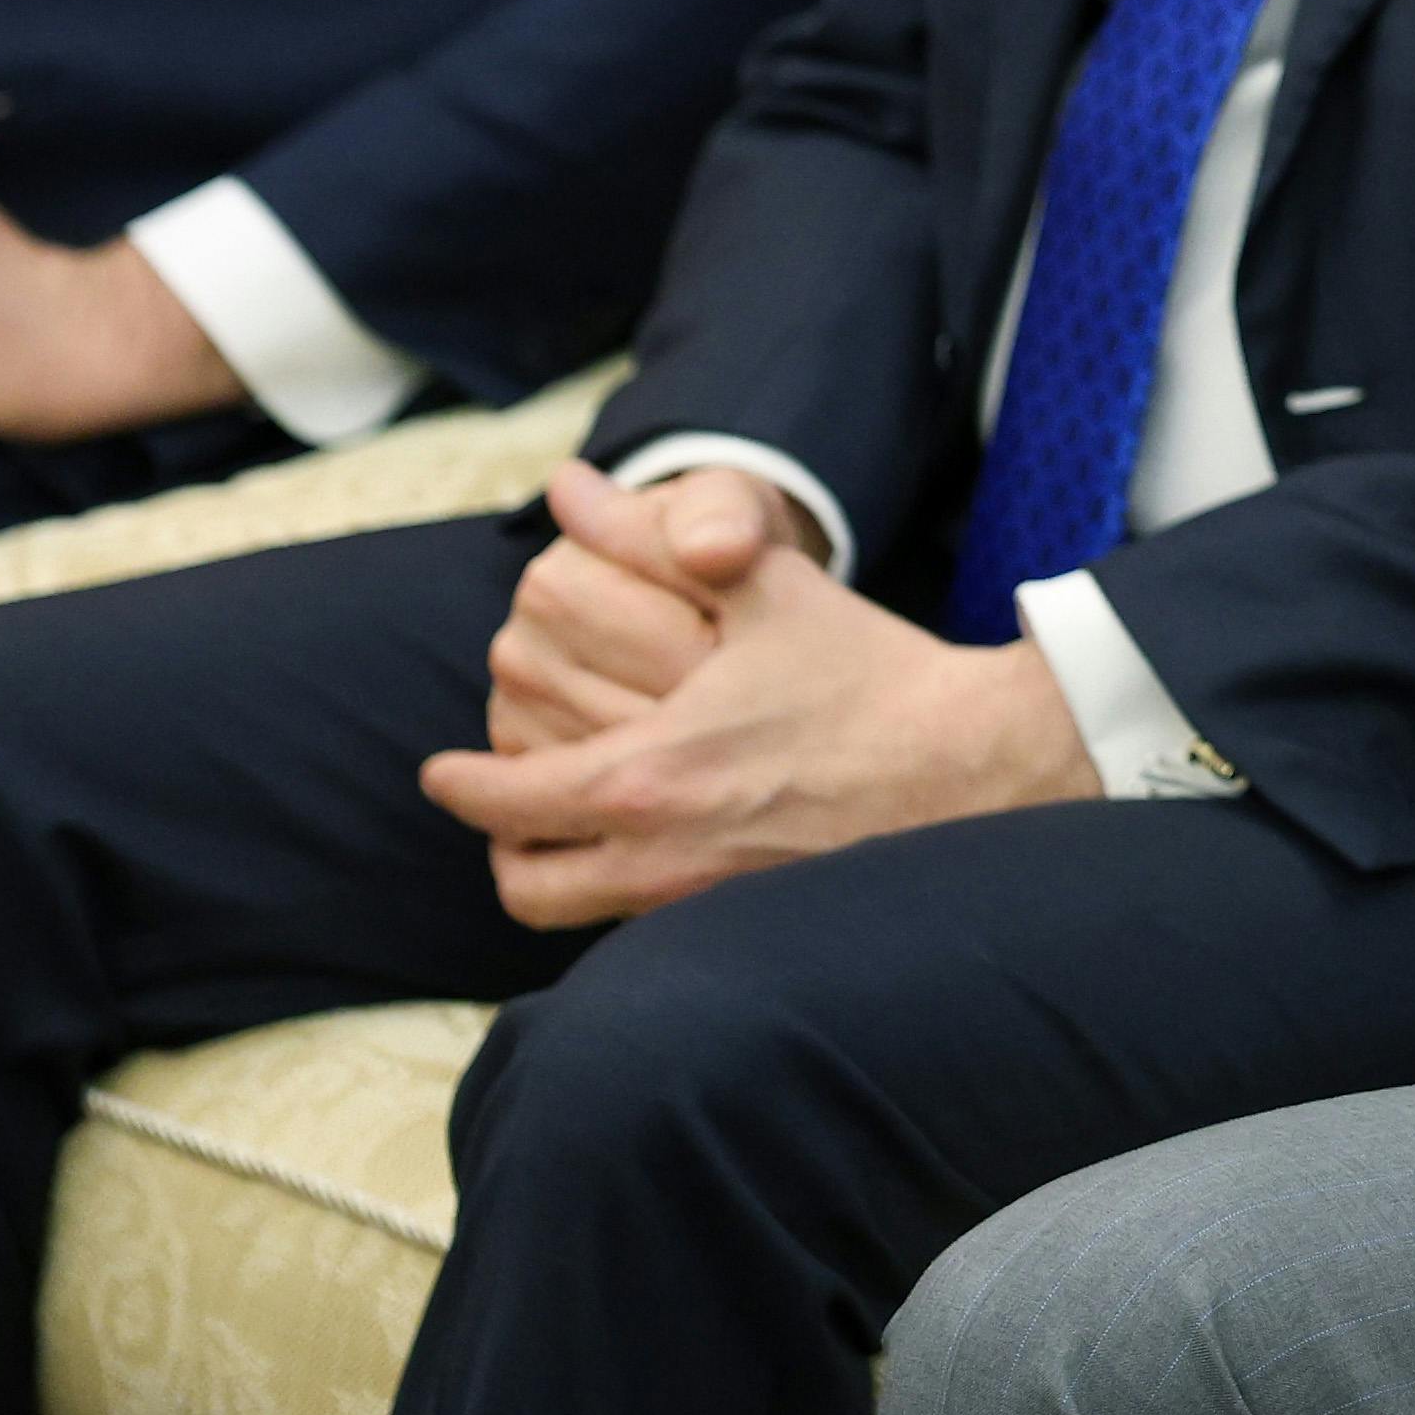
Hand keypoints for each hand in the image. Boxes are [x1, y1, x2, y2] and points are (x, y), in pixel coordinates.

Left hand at [419, 480, 1099, 927]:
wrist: (974, 767)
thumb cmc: (871, 675)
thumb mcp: (765, 589)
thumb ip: (655, 533)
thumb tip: (570, 487)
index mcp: (649, 772)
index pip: (505, 800)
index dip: (459, 784)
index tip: (440, 770)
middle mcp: (662, 854)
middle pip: (524, 880)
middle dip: (496, 843)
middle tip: (495, 805)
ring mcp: (705, 899)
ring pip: (576, 919)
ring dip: (549, 876)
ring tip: (554, 837)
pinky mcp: (748, 920)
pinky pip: (642, 928)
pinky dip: (617, 896)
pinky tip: (640, 854)